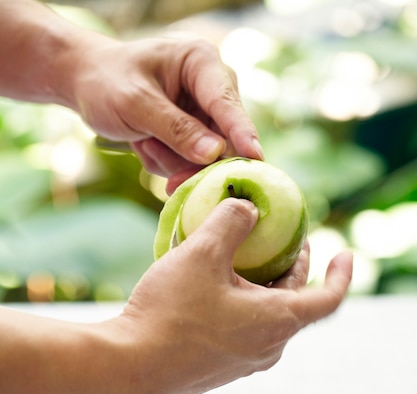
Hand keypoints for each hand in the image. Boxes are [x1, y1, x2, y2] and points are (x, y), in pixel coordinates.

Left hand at [71, 33, 263, 190]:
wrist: (86, 85)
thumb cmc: (106, 81)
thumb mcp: (136, 103)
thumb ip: (176, 129)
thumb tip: (214, 153)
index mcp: (201, 62)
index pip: (226, 102)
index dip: (242, 133)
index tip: (256, 158)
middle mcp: (212, 88)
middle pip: (222, 139)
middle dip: (188, 157)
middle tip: (151, 153)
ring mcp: (205, 115)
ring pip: (206, 158)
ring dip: (171, 160)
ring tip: (142, 141)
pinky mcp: (196, 136)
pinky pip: (191, 164)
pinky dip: (166, 162)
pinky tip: (146, 144)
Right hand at [115, 199, 352, 393]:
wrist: (128, 370)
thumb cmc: (170, 313)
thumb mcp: (202, 253)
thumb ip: (231, 221)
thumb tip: (247, 207)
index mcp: (277, 321)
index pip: (328, 299)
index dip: (341, 273)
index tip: (345, 253)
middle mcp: (268, 347)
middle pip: (295, 303)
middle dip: (293, 269)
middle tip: (284, 240)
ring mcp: (243, 362)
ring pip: (267, 316)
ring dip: (264, 285)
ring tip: (245, 258)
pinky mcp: (219, 368)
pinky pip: (243, 329)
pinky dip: (243, 303)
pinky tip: (213, 286)